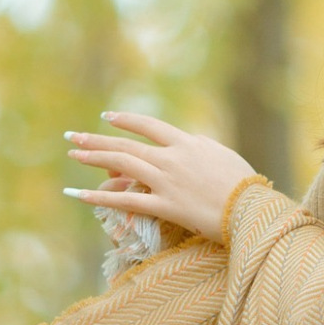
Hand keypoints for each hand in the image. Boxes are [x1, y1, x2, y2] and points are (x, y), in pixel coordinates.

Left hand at [62, 111, 259, 244]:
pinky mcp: (165, 206)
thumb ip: (200, 146)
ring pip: (122, 166)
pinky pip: (126, 200)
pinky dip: (100, 196)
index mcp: (187, 143)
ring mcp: (166, 181)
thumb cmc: (243, 182)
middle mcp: (172, 158)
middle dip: (97, 139)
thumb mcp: (222, 155)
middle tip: (73, 136)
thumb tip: (188, 141)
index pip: (149, 126)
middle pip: (127, 144)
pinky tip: (79, 193)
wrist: (250, 207)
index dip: (126, 120)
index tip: (107, 116)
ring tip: (73, 154)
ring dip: (94, 158)